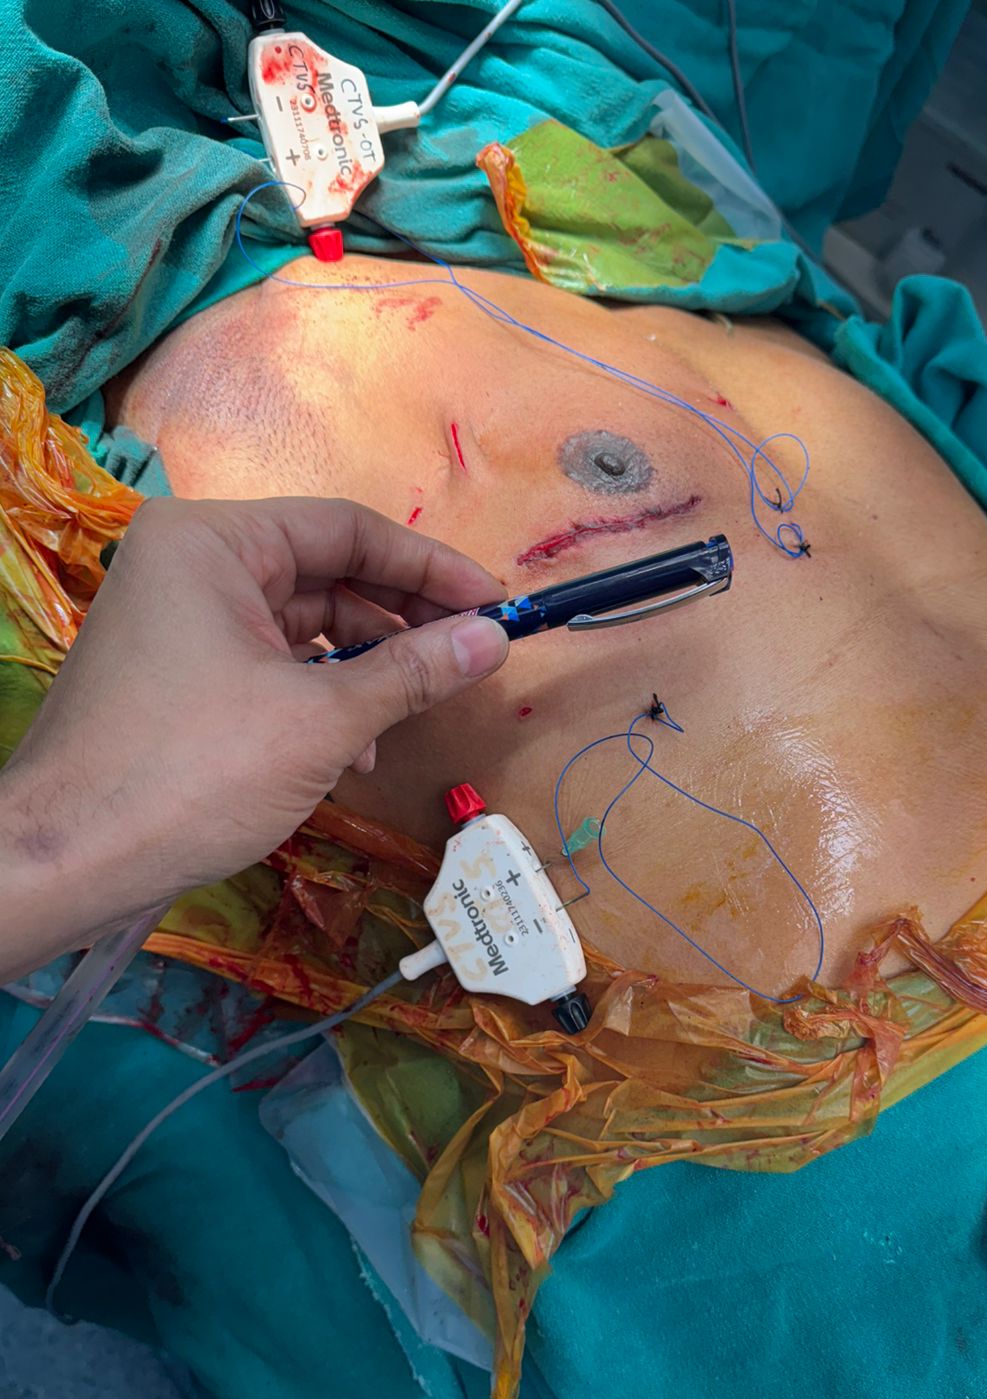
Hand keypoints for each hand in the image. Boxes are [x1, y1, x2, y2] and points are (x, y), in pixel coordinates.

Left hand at [0, 497, 508, 977]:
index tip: (495, 604)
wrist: (70, 860)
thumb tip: (493, 639)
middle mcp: (191, 564)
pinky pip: (270, 665)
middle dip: (401, 621)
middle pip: (326, 573)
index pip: (347, 529)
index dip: (431, 567)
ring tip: (413, 715)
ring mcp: (179, 620)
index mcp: (213, 542)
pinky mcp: (177, 675)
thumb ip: (413, 672)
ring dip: (366, 670)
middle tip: (473, 655)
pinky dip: (320, 699)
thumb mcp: (321, 721)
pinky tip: (352, 753)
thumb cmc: (190, 774)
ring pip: (302, 625)